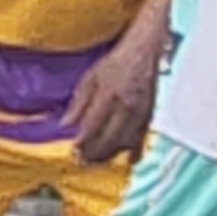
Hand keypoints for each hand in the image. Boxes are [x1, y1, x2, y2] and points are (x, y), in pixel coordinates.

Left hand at [64, 30, 163, 166]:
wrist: (144, 53)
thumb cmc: (113, 64)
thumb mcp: (90, 78)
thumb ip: (78, 103)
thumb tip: (65, 125)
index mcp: (109, 94)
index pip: (94, 125)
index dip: (84, 141)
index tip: (74, 152)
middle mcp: (127, 106)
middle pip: (111, 137)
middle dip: (96, 152)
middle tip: (82, 162)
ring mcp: (142, 112)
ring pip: (127, 140)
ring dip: (112, 154)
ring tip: (97, 162)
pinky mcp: (151, 114)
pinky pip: (143, 137)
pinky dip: (135, 150)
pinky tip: (128, 160)